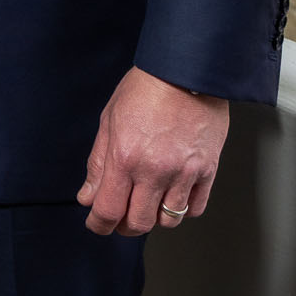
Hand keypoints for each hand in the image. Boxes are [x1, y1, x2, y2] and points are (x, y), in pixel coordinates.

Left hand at [77, 67, 228, 236]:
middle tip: (122, 216)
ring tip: (149, 202)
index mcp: (125, 157)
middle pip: (139, 223)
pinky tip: (173, 195)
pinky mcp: (207, 170)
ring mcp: (184, 173)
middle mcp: (154, 170)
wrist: (185, 70)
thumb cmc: (146, 88)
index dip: (99, 224)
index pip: (108, 210)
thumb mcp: (109, 121)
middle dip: (125, 225)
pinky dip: (183, 209)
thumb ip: (98, 163)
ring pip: (168, 221)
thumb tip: (88, 195)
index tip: (97, 224)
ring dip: (155, 218)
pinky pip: (195, 208)